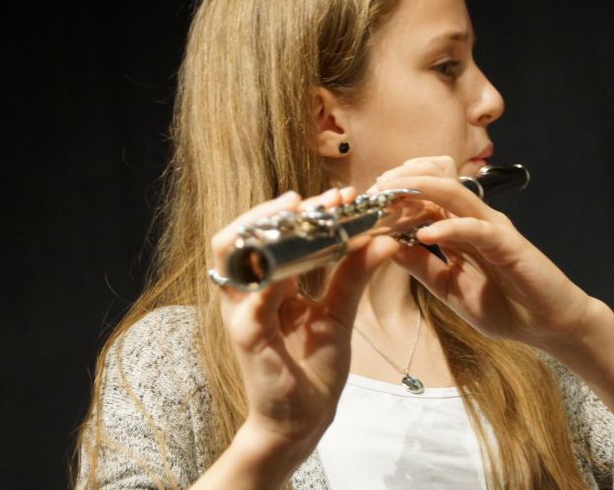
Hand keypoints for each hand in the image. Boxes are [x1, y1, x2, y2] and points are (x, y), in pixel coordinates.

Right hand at [210, 188, 398, 459]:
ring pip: (230, 254)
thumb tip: (383, 238)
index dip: (300, 210)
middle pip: (241, 232)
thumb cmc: (314, 366)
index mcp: (266, 282)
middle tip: (317, 200)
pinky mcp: (246, 336)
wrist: (305, 418)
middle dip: (275, 209)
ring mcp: (242, 311)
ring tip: (297, 213)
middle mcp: (247, 291)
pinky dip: (272, 278)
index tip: (341, 195)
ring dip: (262, 228)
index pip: (268, 232)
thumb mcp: (339, 310)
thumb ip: (354, 273)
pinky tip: (297, 265)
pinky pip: (252, 300)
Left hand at [374, 156, 595, 351]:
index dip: (395, 193)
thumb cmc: (504, 306)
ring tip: (391, 192)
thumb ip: (421, 266)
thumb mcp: (448, 288)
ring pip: (455, 193)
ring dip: (421, 188)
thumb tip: (386, 246)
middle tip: (374, 187)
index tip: (366, 198)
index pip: (424, 196)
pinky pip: (476, 228)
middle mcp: (474, 219)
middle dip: (403, 179)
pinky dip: (449, 228)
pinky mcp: (509, 243)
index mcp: (458, 228)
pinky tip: (425, 234)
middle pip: (437, 181)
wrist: (549, 326)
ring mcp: (492, 227)